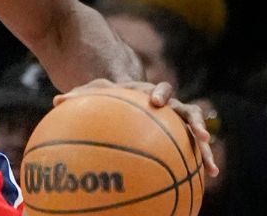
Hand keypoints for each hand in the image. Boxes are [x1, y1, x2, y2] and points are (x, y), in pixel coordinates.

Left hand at [55, 78, 219, 177]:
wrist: (130, 100)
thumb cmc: (111, 98)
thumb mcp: (96, 95)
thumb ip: (81, 96)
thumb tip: (56, 101)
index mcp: (151, 94)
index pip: (159, 90)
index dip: (159, 94)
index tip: (156, 103)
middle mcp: (170, 106)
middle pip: (187, 110)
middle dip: (194, 122)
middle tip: (198, 134)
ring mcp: (178, 121)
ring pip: (196, 132)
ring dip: (204, 147)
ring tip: (210, 166)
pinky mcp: (183, 136)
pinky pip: (194, 149)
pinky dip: (202, 162)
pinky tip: (209, 177)